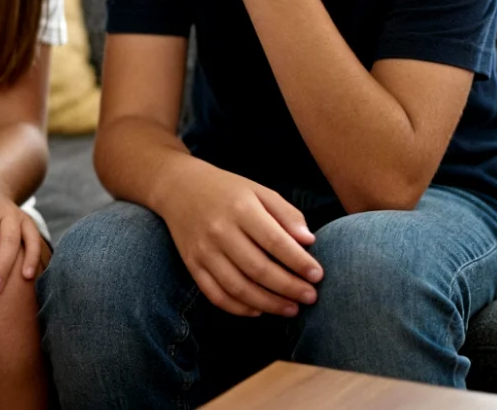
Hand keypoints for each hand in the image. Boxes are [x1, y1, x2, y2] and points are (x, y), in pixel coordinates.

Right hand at [156, 162, 323, 317]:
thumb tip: (309, 242)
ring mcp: (203, 250)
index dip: (299, 262)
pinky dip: (239, 308)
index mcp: (240, 208)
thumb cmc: (227, 190)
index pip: (275, 242)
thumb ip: (286, 214)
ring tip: (291, 309)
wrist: (178, 187)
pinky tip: (259, 310)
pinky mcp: (192, 264)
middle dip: (289, 287)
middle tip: (311, 297)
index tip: (318, 275)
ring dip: (269, 303)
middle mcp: (219, 231)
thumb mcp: (259, 191)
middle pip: (258, 269)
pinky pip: (215, 295)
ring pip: (238, 287)